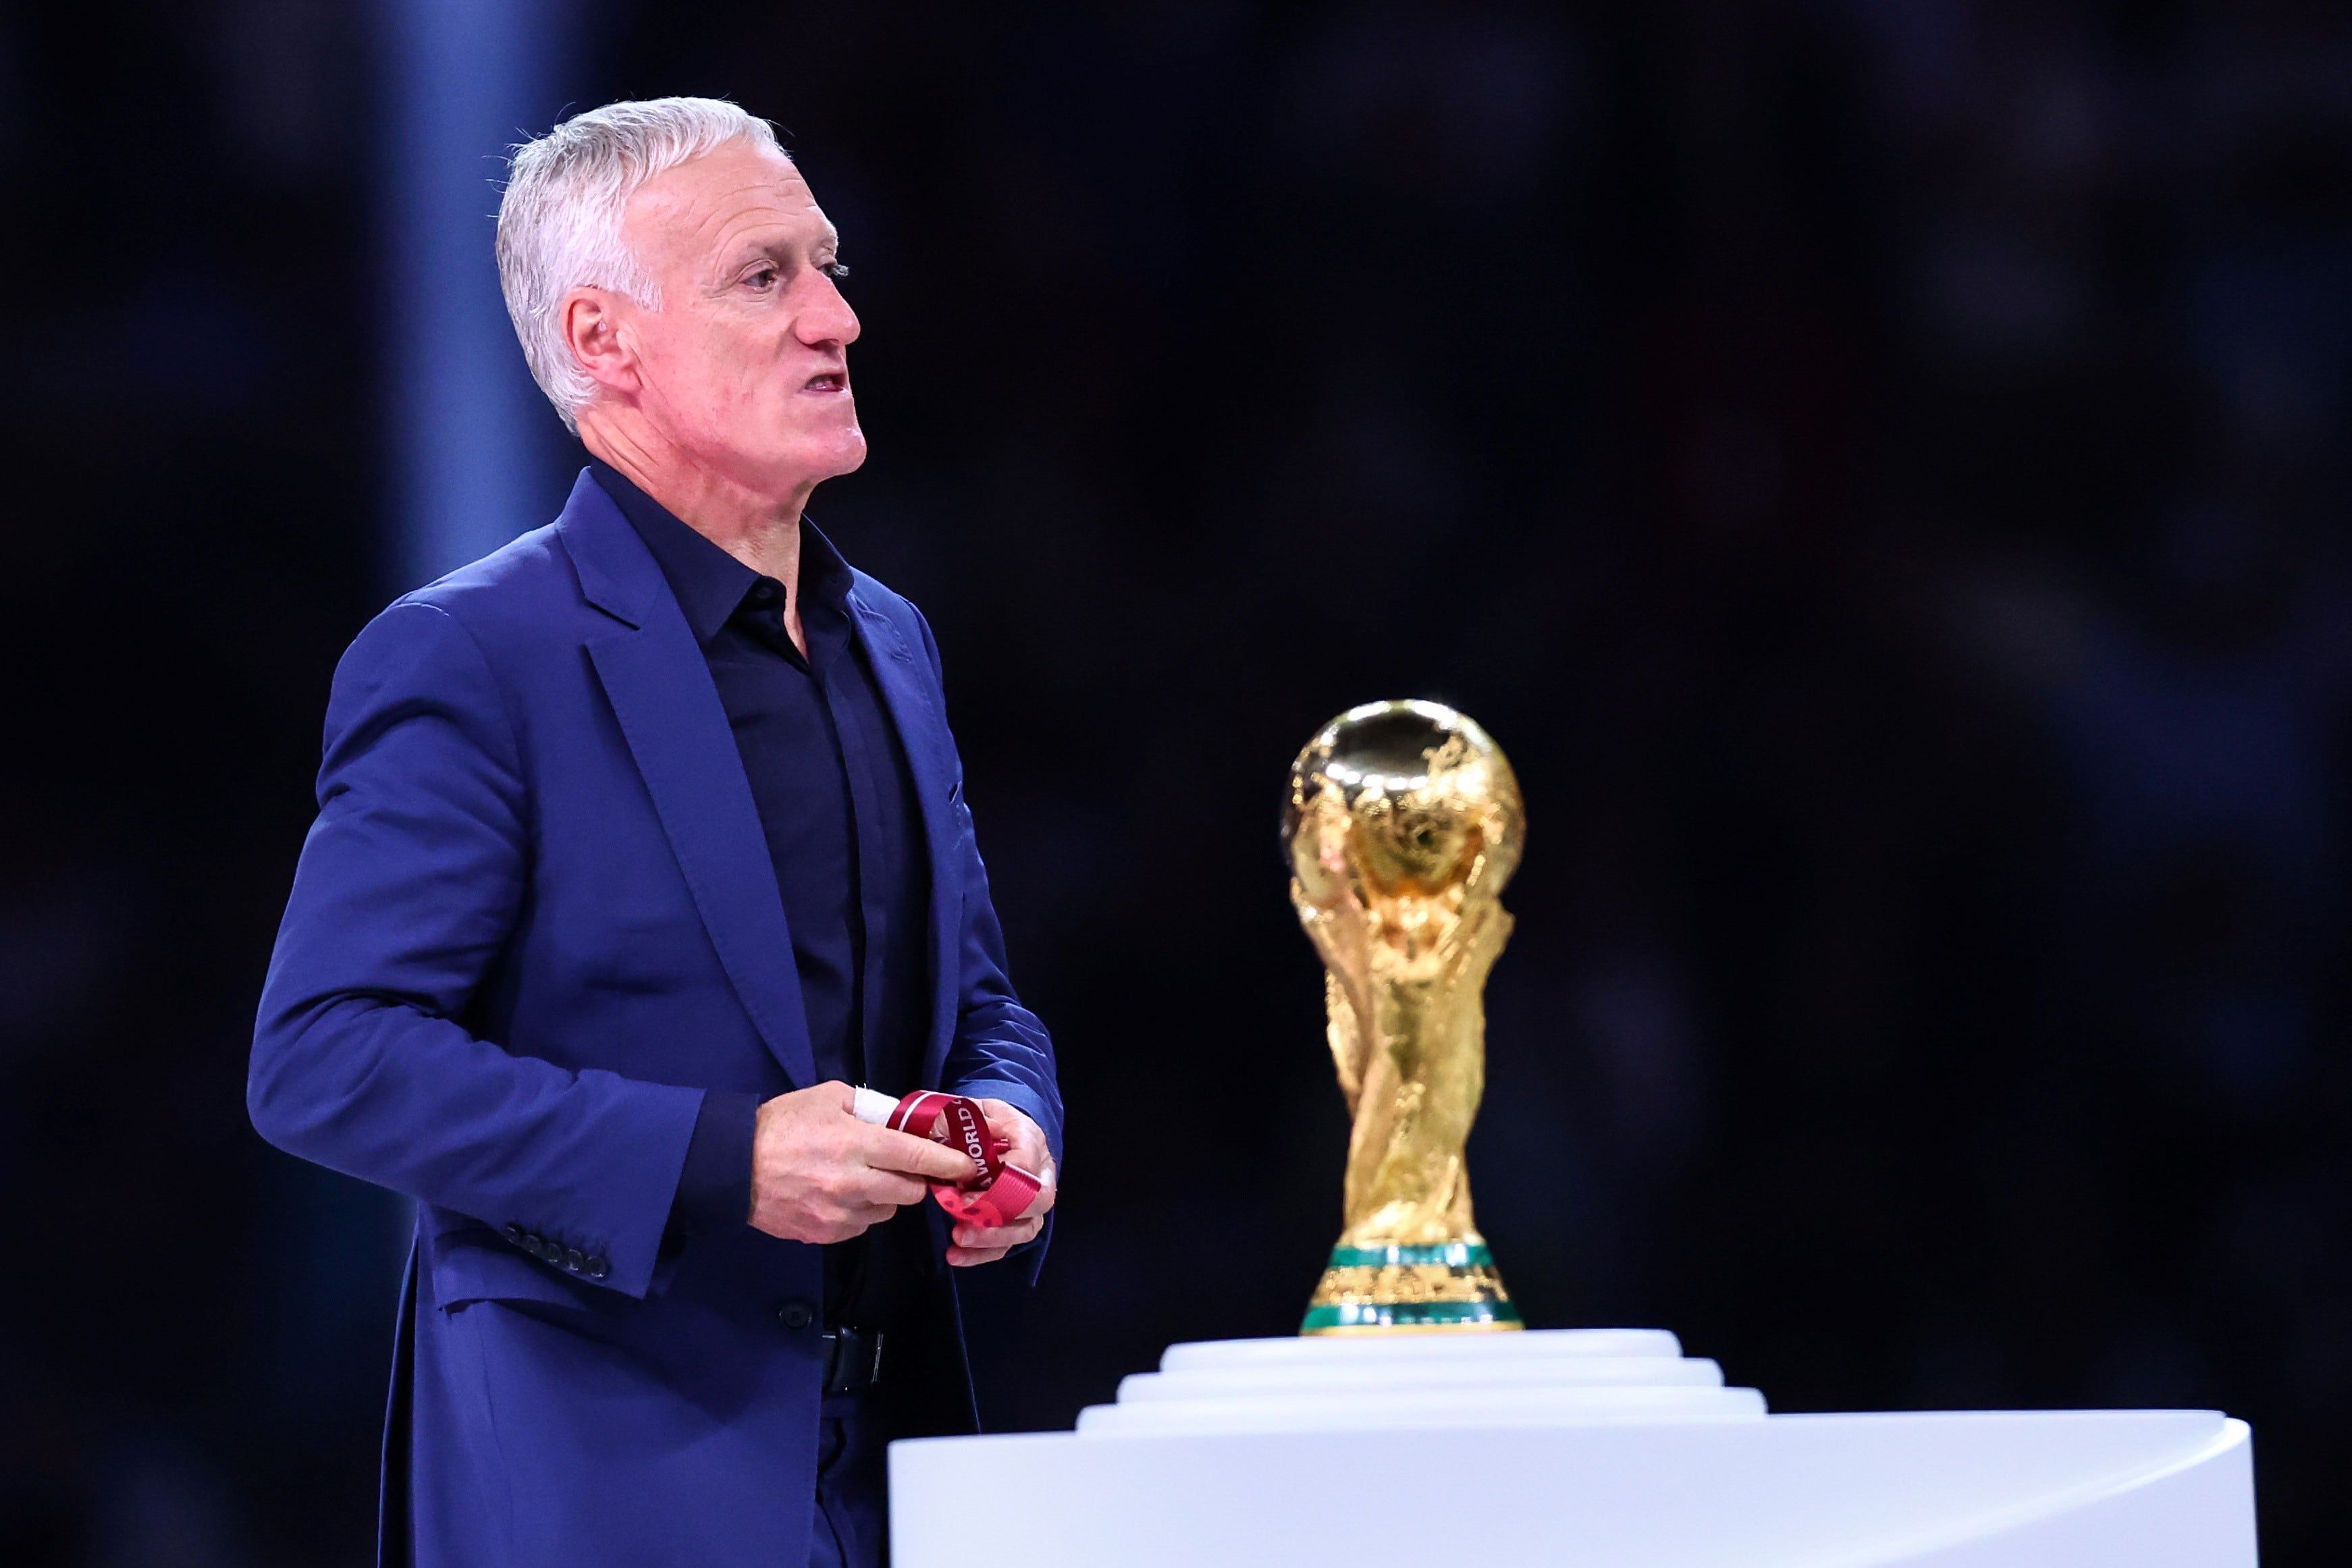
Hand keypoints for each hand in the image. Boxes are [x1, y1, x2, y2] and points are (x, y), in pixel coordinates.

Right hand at [750, 1082, 975, 1243]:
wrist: (731, 1167)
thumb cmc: (780, 1125)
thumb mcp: (825, 1098)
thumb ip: (868, 1107)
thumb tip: (898, 1120)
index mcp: (856, 1145)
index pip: (916, 1158)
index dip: (947, 1163)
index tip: (966, 1165)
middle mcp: (853, 1184)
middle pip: (910, 1192)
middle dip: (915, 1180)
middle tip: (904, 1167)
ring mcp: (839, 1215)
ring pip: (887, 1212)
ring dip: (885, 1198)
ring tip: (863, 1179)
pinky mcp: (825, 1235)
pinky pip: (860, 1226)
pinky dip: (860, 1213)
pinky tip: (840, 1196)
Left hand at [946, 1099, 1057, 1266]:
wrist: (992, 1129)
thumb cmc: (982, 1120)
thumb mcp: (975, 1109)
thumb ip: (972, 1120)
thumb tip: (978, 1135)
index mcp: (1030, 1139)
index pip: (1026, 1164)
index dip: (1000, 1181)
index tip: (966, 1190)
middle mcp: (1040, 1172)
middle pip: (1038, 1201)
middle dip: (1000, 1214)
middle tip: (964, 1217)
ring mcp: (1032, 1201)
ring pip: (1026, 1228)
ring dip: (992, 1238)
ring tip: (958, 1240)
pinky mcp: (1017, 1222)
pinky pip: (1007, 1246)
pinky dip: (982, 1254)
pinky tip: (956, 1255)